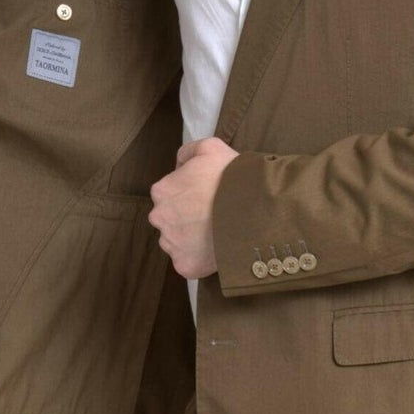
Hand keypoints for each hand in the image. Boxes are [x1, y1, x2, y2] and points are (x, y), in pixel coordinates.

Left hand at [149, 138, 237, 278]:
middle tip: (211, 215)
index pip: (168, 193)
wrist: (253, 210)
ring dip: (191, 239)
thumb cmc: (230, 176)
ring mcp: (171, 245)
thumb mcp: (210, 147)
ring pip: (177, 242)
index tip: (206, 195)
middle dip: (186, 217)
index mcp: (162, 191)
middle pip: (169, 218)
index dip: (188, 193)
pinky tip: (215, 248)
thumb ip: (188, 152)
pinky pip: (188, 263)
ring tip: (215, 232)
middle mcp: (160, 218)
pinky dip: (199, 259)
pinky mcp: (185, 266)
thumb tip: (180, 164)